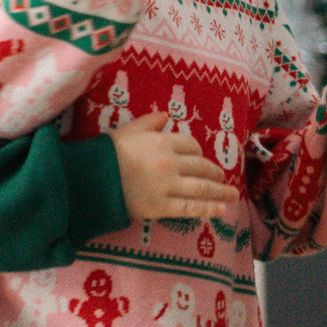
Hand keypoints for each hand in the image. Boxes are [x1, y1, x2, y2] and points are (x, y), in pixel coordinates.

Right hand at [110, 113, 238, 221]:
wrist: (94, 179)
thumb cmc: (109, 152)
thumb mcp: (129, 129)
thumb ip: (149, 122)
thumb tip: (166, 116)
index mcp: (163, 142)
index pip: (190, 145)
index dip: (199, 152)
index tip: (202, 158)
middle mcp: (171, 163)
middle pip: (200, 167)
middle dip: (214, 173)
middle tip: (222, 177)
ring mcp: (169, 186)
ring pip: (201, 188)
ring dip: (220, 192)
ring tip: (232, 196)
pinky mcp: (163, 207)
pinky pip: (190, 208)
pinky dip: (208, 209)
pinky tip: (220, 210)